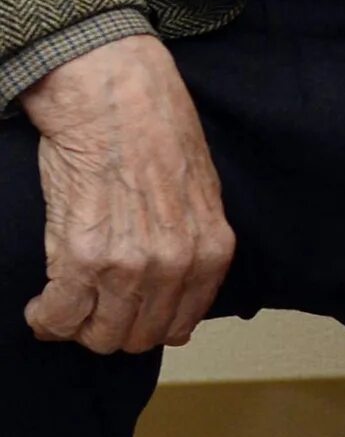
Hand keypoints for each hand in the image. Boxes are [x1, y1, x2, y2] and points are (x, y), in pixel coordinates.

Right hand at [20, 34, 232, 354]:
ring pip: (97, 335)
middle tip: (91, 305)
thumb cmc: (156, 136)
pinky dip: (45, 318)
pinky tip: (43, 303)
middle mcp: (174, 265)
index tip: (125, 312)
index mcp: (210, 251)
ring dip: (77, 325)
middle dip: (109, 327)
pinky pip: (57, 318)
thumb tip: (178, 305)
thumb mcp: (200, 195)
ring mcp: (129, 266)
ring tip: (66, 301)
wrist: (116, 98)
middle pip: (136, 337)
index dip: (146, 323)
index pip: (178, 324)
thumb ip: (193, 248)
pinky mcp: (82, 259)